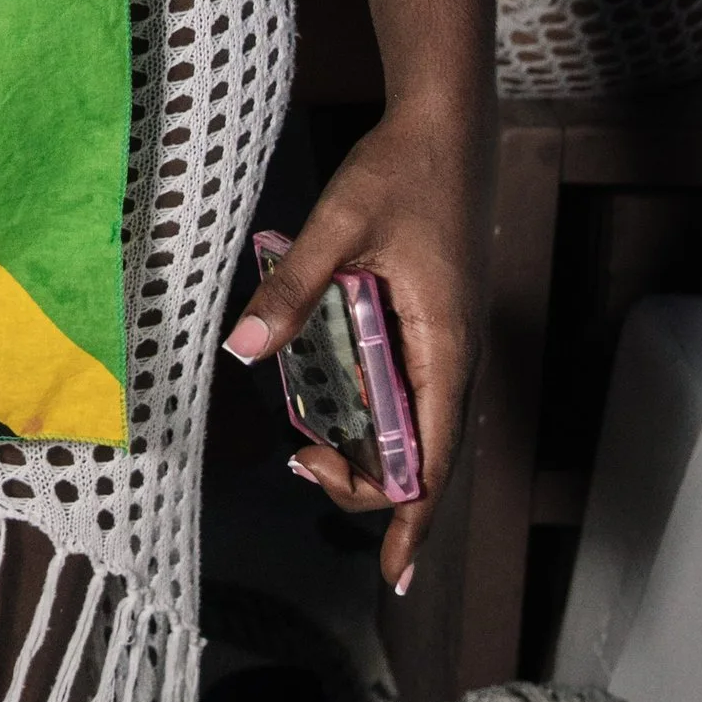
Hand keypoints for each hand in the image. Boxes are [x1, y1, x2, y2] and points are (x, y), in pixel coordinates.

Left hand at [221, 105, 485, 589]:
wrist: (446, 126)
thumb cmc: (400, 173)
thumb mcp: (335, 227)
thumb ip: (291, 290)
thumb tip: (244, 349)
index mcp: (443, 346)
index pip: (433, 458)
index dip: (411, 520)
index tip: (391, 575)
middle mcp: (457, 357)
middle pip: (425, 456)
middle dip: (369, 483)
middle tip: (303, 465)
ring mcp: (450, 343)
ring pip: (419, 427)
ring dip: (372, 450)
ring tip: (311, 450)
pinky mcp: (437, 326)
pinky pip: (412, 392)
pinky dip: (378, 414)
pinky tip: (337, 407)